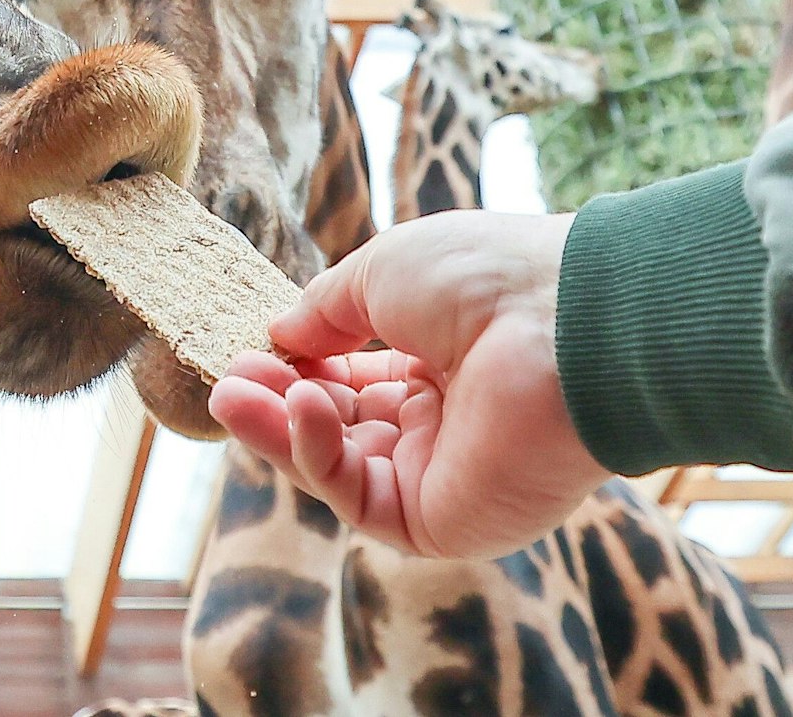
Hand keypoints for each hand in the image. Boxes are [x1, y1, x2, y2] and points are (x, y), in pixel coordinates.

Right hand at [208, 211, 610, 559]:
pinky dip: (319, 454)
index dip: (301, 366)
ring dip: (281, 429)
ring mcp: (442, 474)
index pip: (354, 377)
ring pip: (338, 466)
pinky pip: (358, 496)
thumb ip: (325, 311)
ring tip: (232, 395)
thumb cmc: (487, 279)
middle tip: (227, 378)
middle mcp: (445, 422)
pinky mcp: (440, 521)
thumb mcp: (384, 272)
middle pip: (339, 425)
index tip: (252, 348)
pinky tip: (302, 407)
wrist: (564, 324)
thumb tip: (279, 336)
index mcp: (443, 360)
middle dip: (279, 401)